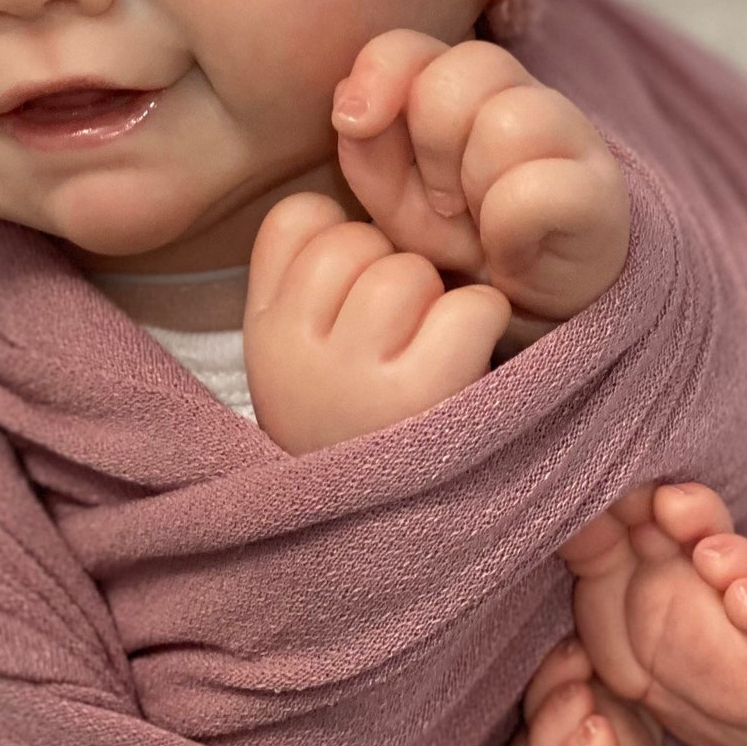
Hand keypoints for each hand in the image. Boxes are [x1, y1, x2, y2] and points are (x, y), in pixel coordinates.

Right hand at [243, 191, 511, 454]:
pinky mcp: (422, 396)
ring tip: (430, 358)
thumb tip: (354, 187)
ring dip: (437, 303)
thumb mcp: (293, 356)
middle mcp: (295, 350)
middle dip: (393, 275)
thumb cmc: (350, 431)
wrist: (371, 558)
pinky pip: (470, 307)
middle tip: (399, 340)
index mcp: (262, 330)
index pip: (299, 217)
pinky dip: (484, 327)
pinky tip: (466, 367)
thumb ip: (303, 277)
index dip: (341, 240)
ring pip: (410, 271)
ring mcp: (354, 374)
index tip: (353, 296)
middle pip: (358, 241)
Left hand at [329, 30, 629, 327]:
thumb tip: (352, 109)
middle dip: (433, 143)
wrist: (530, 302)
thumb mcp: (396, 198)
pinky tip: (513, 250)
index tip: (353, 123)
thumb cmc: (459, 237)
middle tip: (443, 200)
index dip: (379, 73)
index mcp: (462, 84)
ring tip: (480, 224)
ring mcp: (570, 133)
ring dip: (476, 185)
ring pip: (508, 121)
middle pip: (462, 70)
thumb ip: (366, 149)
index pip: (414, 44)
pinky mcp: (600, 189)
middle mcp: (521, 92)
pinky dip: (510, 230)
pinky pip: (536, 189)